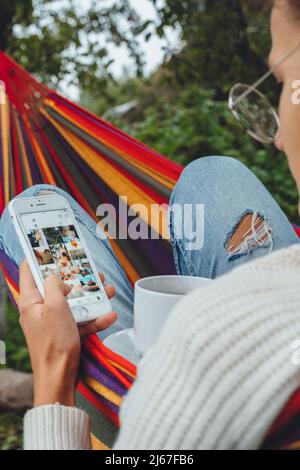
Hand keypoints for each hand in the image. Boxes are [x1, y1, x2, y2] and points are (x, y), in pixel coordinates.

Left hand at [18, 261, 117, 406]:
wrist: (60, 378)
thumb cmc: (53, 344)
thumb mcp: (54, 306)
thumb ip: (55, 285)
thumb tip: (59, 279)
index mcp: (31, 300)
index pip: (29, 271)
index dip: (39, 256)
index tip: (52, 246)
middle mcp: (40, 309)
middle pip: (57, 285)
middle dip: (76, 277)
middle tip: (90, 270)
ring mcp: (54, 321)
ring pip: (73, 302)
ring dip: (92, 297)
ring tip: (108, 290)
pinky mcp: (66, 333)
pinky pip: (81, 320)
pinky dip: (95, 318)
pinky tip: (109, 315)